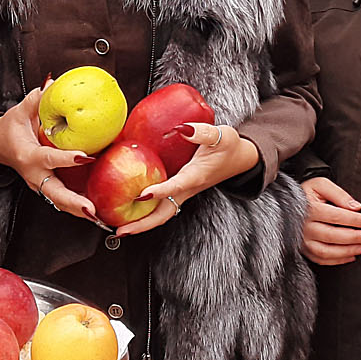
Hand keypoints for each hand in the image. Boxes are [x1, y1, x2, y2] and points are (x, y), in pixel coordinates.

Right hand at [0, 79, 99, 223]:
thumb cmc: (11, 128)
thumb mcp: (19, 111)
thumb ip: (36, 100)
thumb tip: (52, 83)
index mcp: (28, 156)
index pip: (49, 158)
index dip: (66, 158)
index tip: (86, 155)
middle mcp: (35, 175)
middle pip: (55, 193)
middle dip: (74, 203)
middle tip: (92, 209)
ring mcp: (40, 185)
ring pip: (60, 203)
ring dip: (79, 212)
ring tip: (101, 219)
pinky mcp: (46, 189)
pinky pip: (62, 202)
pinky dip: (78, 209)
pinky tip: (97, 214)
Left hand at [118, 122, 261, 236]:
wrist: (241, 159)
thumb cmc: (230, 146)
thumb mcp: (221, 135)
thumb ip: (202, 132)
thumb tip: (182, 128)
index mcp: (197, 176)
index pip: (177, 186)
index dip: (160, 191)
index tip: (142, 194)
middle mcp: (188, 188)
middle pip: (164, 213)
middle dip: (143, 224)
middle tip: (121, 230)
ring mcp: (183, 192)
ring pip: (162, 213)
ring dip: (141, 223)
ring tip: (119, 228)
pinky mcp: (180, 190)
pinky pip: (162, 205)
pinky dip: (145, 212)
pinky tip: (130, 210)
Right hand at [300, 177, 360, 264]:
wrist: (286, 204)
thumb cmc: (306, 194)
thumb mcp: (320, 185)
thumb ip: (339, 194)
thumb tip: (356, 207)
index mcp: (309, 209)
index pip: (336, 216)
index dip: (355, 220)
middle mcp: (304, 226)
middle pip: (332, 235)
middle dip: (355, 237)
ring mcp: (302, 240)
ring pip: (326, 251)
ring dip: (347, 251)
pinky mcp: (303, 249)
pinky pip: (320, 259)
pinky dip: (337, 260)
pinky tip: (351, 255)